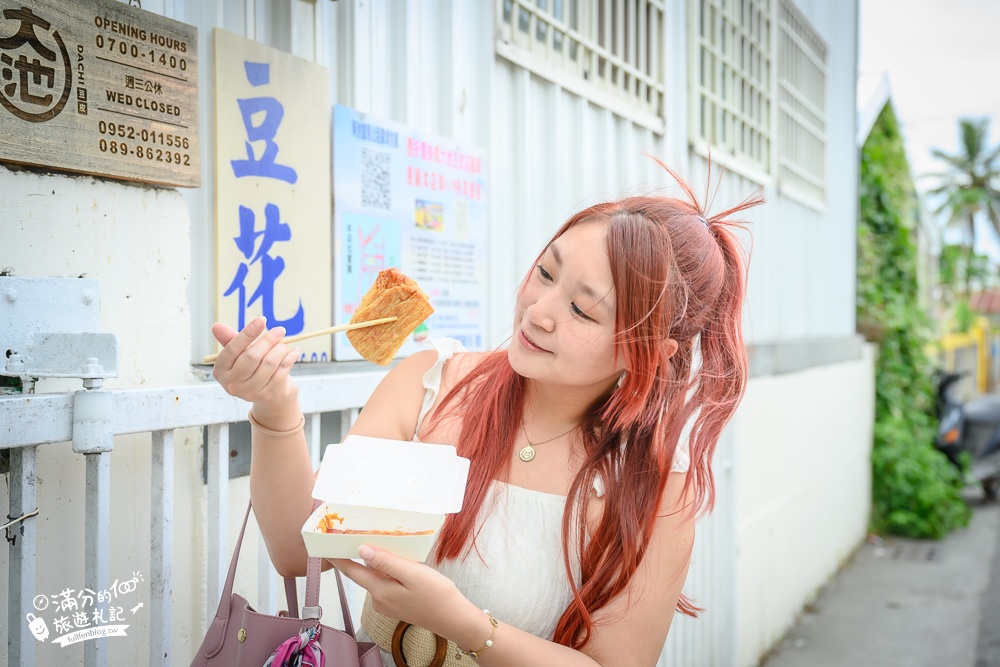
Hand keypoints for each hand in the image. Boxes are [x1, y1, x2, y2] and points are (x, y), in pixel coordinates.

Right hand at [211, 317, 300, 420]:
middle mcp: (233, 384)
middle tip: (280, 330)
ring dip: (280, 349)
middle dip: (268, 340)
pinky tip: (294, 352)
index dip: (247, 334)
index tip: (261, 320)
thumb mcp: (241, 355)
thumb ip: (231, 340)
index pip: (232, 349)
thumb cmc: (254, 369)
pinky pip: (282, 370)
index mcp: (222, 371)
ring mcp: (251, 392)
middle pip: (251, 357)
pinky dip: (290, 357)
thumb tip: (216, 326)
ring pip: (269, 363)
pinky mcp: (269, 395)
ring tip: (284, 343)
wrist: (271, 396)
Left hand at [332, 546, 478, 640]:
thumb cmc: (437, 596)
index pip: (351, 571)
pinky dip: (388, 571)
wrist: (454, 618)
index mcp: (380, 590)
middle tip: (359, 532)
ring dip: (379, 562)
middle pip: (363, 572)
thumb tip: (362, 550)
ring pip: (376, 576)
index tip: (326, 543)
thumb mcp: (412, 573)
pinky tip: (400, 563)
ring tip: (387, 543)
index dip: (337, 556)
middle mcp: (379, 599)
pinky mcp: (396, 604)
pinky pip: (386, 582)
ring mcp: (387, 603)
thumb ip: (386, 561)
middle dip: (360, 554)